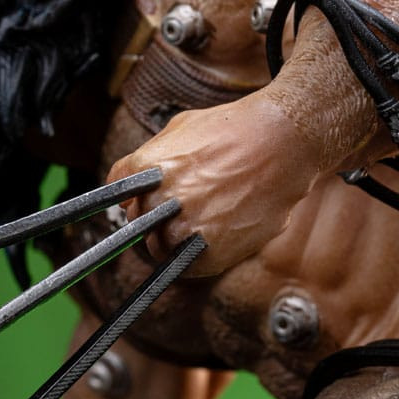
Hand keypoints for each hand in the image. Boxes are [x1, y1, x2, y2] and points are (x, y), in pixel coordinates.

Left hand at [107, 91, 318, 277]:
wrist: (283, 143)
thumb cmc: (233, 130)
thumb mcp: (179, 129)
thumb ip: (146, 160)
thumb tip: (123, 196)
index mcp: (146, 167)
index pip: (115, 193)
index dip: (130, 199)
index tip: (136, 206)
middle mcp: (160, 200)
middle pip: (136, 224)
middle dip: (151, 219)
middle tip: (179, 209)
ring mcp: (184, 228)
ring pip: (157, 249)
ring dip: (170, 241)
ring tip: (198, 223)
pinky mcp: (207, 253)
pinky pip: (182, 268)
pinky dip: (190, 260)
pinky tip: (207, 239)